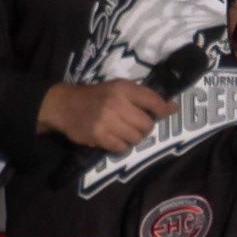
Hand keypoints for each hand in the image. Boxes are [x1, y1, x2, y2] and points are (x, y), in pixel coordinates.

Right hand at [37, 80, 175, 150]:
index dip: (164, 109)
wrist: (64, 105)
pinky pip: (121, 147)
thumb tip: (171, 107)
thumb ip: (143, 96)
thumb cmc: (96, 96)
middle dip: (144, 127)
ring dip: (132, 137)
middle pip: (146, 124)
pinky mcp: (98, 136)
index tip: (167, 112)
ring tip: (122, 131)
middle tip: (135, 124)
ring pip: (136, 138)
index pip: (153, 100)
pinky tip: (113, 138)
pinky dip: (120, 146)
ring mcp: (106, 121)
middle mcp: (116, 103)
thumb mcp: (118, 88)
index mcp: (123, 88)